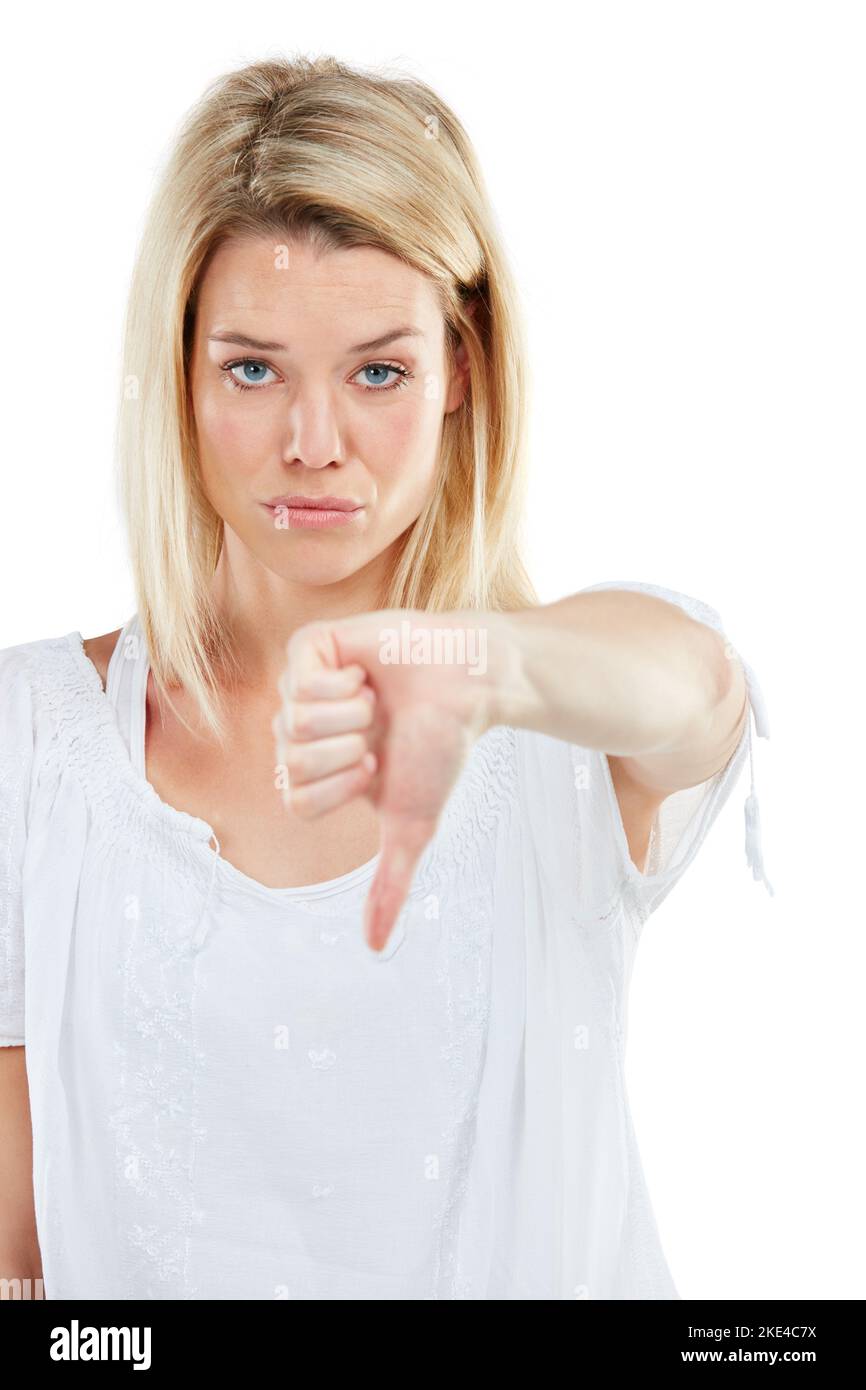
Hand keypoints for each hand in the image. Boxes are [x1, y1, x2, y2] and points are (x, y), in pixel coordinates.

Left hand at [272, 609, 500, 951]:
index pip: (296, 800)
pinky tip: (366, 675)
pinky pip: (300, 680)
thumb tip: (376, 949)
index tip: (375, 767)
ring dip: (351, 717)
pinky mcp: (310, 646)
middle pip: (291, 763)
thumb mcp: (411, 823)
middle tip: (378, 731)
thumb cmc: (440, 747)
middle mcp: (299, 729)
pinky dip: (344, 684)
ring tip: (375, 700)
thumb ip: (390, 884)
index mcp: (315, 770)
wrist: (469, 685)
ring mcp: (301, 686)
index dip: (341, 788)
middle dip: (348, 752)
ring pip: (295, 721)